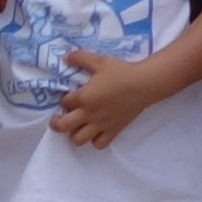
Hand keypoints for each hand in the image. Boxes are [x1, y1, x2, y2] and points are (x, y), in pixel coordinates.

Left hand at [44, 49, 175, 151]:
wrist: (144, 84)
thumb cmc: (122, 72)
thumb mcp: (100, 61)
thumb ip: (80, 58)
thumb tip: (65, 57)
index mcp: (84, 97)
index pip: (64, 103)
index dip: (64, 99)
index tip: (69, 96)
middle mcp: (88, 114)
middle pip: (63, 126)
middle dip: (57, 123)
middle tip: (60, 117)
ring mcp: (100, 124)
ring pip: (78, 139)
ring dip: (74, 133)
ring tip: (78, 126)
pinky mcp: (113, 130)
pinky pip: (99, 144)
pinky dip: (95, 140)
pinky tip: (97, 131)